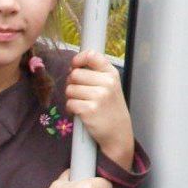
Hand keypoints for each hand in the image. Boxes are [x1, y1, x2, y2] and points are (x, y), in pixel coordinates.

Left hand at [64, 50, 134, 168]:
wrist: (118, 132)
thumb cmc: (110, 108)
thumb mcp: (111, 86)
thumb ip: (96, 74)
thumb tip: (72, 67)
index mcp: (111, 74)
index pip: (91, 55)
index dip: (78, 59)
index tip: (74, 66)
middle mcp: (106, 83)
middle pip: (75, 74)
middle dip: (71, 83)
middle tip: (78, 92)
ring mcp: (98, 97)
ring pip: (69, 89)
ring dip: (71, 97)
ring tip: (81, 103)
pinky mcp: (89, 110)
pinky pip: (69, 103)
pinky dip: (70, 108)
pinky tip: (79, 112)